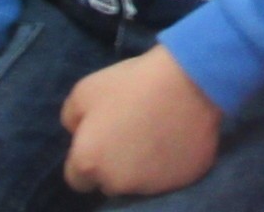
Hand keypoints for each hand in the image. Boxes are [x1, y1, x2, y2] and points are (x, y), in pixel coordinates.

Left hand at [60, 46, 220, 197]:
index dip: (90, 156)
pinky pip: (173, 175)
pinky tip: (179, 135)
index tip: (105, 137)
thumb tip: (77, 132)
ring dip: (145, 164)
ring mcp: (152, 186)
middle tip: (133, 131)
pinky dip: (173, 161)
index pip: (77, 178)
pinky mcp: (183, 180)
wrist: (191, 77)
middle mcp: (117, 182)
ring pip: (141, 182)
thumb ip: (72, 118)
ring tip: (159, 131)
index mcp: (89, 163)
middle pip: (110, 181)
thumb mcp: (86, 89)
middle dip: (116, 163)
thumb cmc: (133, 82)